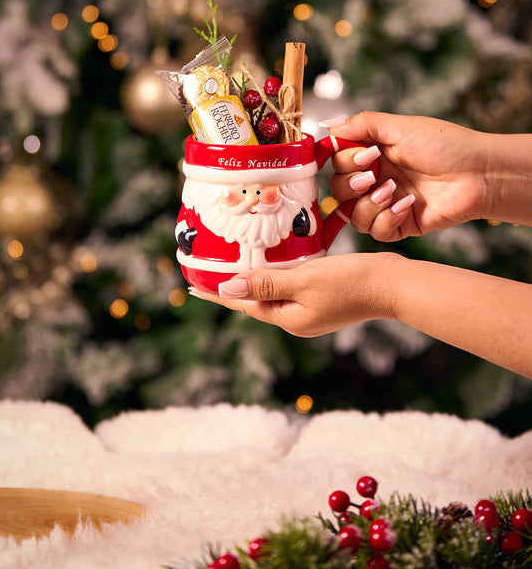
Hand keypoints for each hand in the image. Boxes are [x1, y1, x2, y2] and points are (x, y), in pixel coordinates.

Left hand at [188, 253, 392, 336]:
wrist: (392, 285)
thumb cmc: (350, 281)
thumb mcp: (304, 280)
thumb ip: (266, 284)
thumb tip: (228, 289)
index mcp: (288, 319)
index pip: (244, 304)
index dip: (219, 293)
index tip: (193, 287)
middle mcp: (297, 321)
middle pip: (257, 301)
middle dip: (234, 287)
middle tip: (210, 271)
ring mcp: (312, 313)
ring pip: (274, 295)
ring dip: (255, 281)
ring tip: (236, 266)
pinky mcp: (324, 302)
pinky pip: (291, 290)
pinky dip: (277, 278)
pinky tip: (274, 265)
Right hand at [326, 111, 488, 241]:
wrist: (479, 173)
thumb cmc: (445, 145)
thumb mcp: (400, 127)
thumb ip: (362, 124)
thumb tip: (327, 125)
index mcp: (373, 155)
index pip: (337, 163)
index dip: (342, 161)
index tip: (362, 155)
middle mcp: (376, 179)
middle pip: (339, 190)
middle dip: (351, 184)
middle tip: (373, 174)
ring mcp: (387, 204)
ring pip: (352, 215)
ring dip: (368, 203)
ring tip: (394, 190)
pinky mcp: (400, 225)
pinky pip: (375, 232)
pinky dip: (387, 219)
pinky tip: (408, 205)